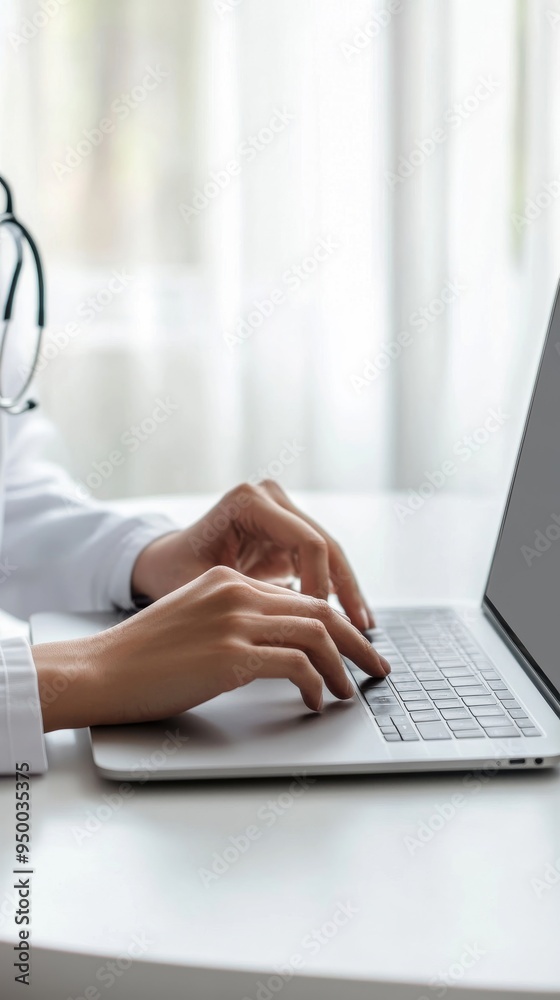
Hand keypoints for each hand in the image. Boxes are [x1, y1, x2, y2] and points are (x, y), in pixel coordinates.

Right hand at [34, 566, 389, 731]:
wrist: (99, 670)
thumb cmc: (141, 655)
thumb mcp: (193, 619)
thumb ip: (234, 617)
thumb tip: (278, 640)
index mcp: (228, 580)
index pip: (299, 597)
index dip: (335, 623)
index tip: (353, 646)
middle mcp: (236, 593)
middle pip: (319, 611)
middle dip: (356, 642)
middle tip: (377, 666)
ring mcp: (234, 622)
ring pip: (316, 634)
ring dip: (343, 666)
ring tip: (352, 691)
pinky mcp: (230, 656)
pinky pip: (295, 665)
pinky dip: (315, 684)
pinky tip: (315, 701)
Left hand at [132, 481, 374, 630]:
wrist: (163, 563)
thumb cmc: (173, 573)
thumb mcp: (206, 586)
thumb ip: (251, 599)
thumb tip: (300, 626)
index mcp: (248, 501)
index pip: (306, 542)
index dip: (321, 586)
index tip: (324, 626)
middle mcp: (270, 498)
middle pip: (325, 545)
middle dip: (346, 590)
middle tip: (362, 630)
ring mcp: (282, 511)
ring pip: (330, 554)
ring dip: (347, 593)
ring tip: (363, 630)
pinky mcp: (288, 532)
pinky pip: (320, 562)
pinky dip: (333, 592)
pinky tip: (347, 621)